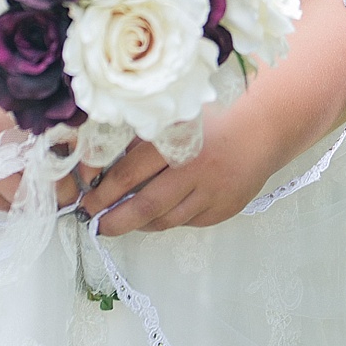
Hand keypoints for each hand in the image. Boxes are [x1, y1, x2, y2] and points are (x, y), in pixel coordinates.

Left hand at [75, 106, 281, 235]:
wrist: (260, 130)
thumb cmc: (206, 121)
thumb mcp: (170, 120)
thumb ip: (139, 141)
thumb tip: (98, 169)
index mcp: (175, 142)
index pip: (129, 173)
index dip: (102, 192)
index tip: (84, 199)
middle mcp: (194, 170)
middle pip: (145, 205)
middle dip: (113, 218)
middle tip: (94, 222)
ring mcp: (211, 194)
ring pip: (165, 220)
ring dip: (137, 224)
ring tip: (117, 222)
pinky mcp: (223, 210)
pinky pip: (185, 222)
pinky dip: (164, 221)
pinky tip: (150, 217)